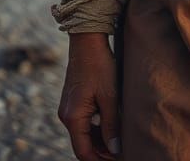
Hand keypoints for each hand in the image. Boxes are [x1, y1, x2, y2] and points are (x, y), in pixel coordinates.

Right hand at [58, 33, 120, 160]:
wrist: (87, 40)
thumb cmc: (99, 66)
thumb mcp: (109, 96)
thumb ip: (111, 125)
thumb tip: (114, 150)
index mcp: (73, 117)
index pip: (83, 152)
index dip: (100, 160)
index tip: (118, 159)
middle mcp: (67, 115)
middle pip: (83, 144)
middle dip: (101, 152)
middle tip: (122, 153)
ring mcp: (69, 108)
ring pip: (84, 134)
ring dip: (100, 140)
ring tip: (120, 142)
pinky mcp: (73, 101)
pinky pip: (83, 122)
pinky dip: (96, 128)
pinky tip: (112, 127)